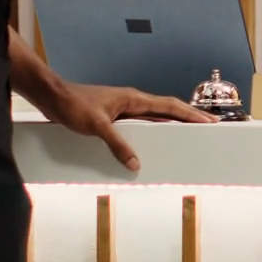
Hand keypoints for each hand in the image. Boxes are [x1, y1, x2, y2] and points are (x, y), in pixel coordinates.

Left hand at [32, 80, 214, 171]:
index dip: (190, 114)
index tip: (208, 121)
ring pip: (154, 117)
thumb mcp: (97, 126)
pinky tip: (152, 142)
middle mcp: (132, 102)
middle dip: (188, 118)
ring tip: (186, 135)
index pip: (169, 106)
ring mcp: (123, 109)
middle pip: (167, 110)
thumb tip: (135, 164)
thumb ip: (117, 145)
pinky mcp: (113, 116)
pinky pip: (139, 124)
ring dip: (171, 124)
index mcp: (134, 99)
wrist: (52, 96)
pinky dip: (151, 131)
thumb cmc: (74, 105)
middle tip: (208, 127)